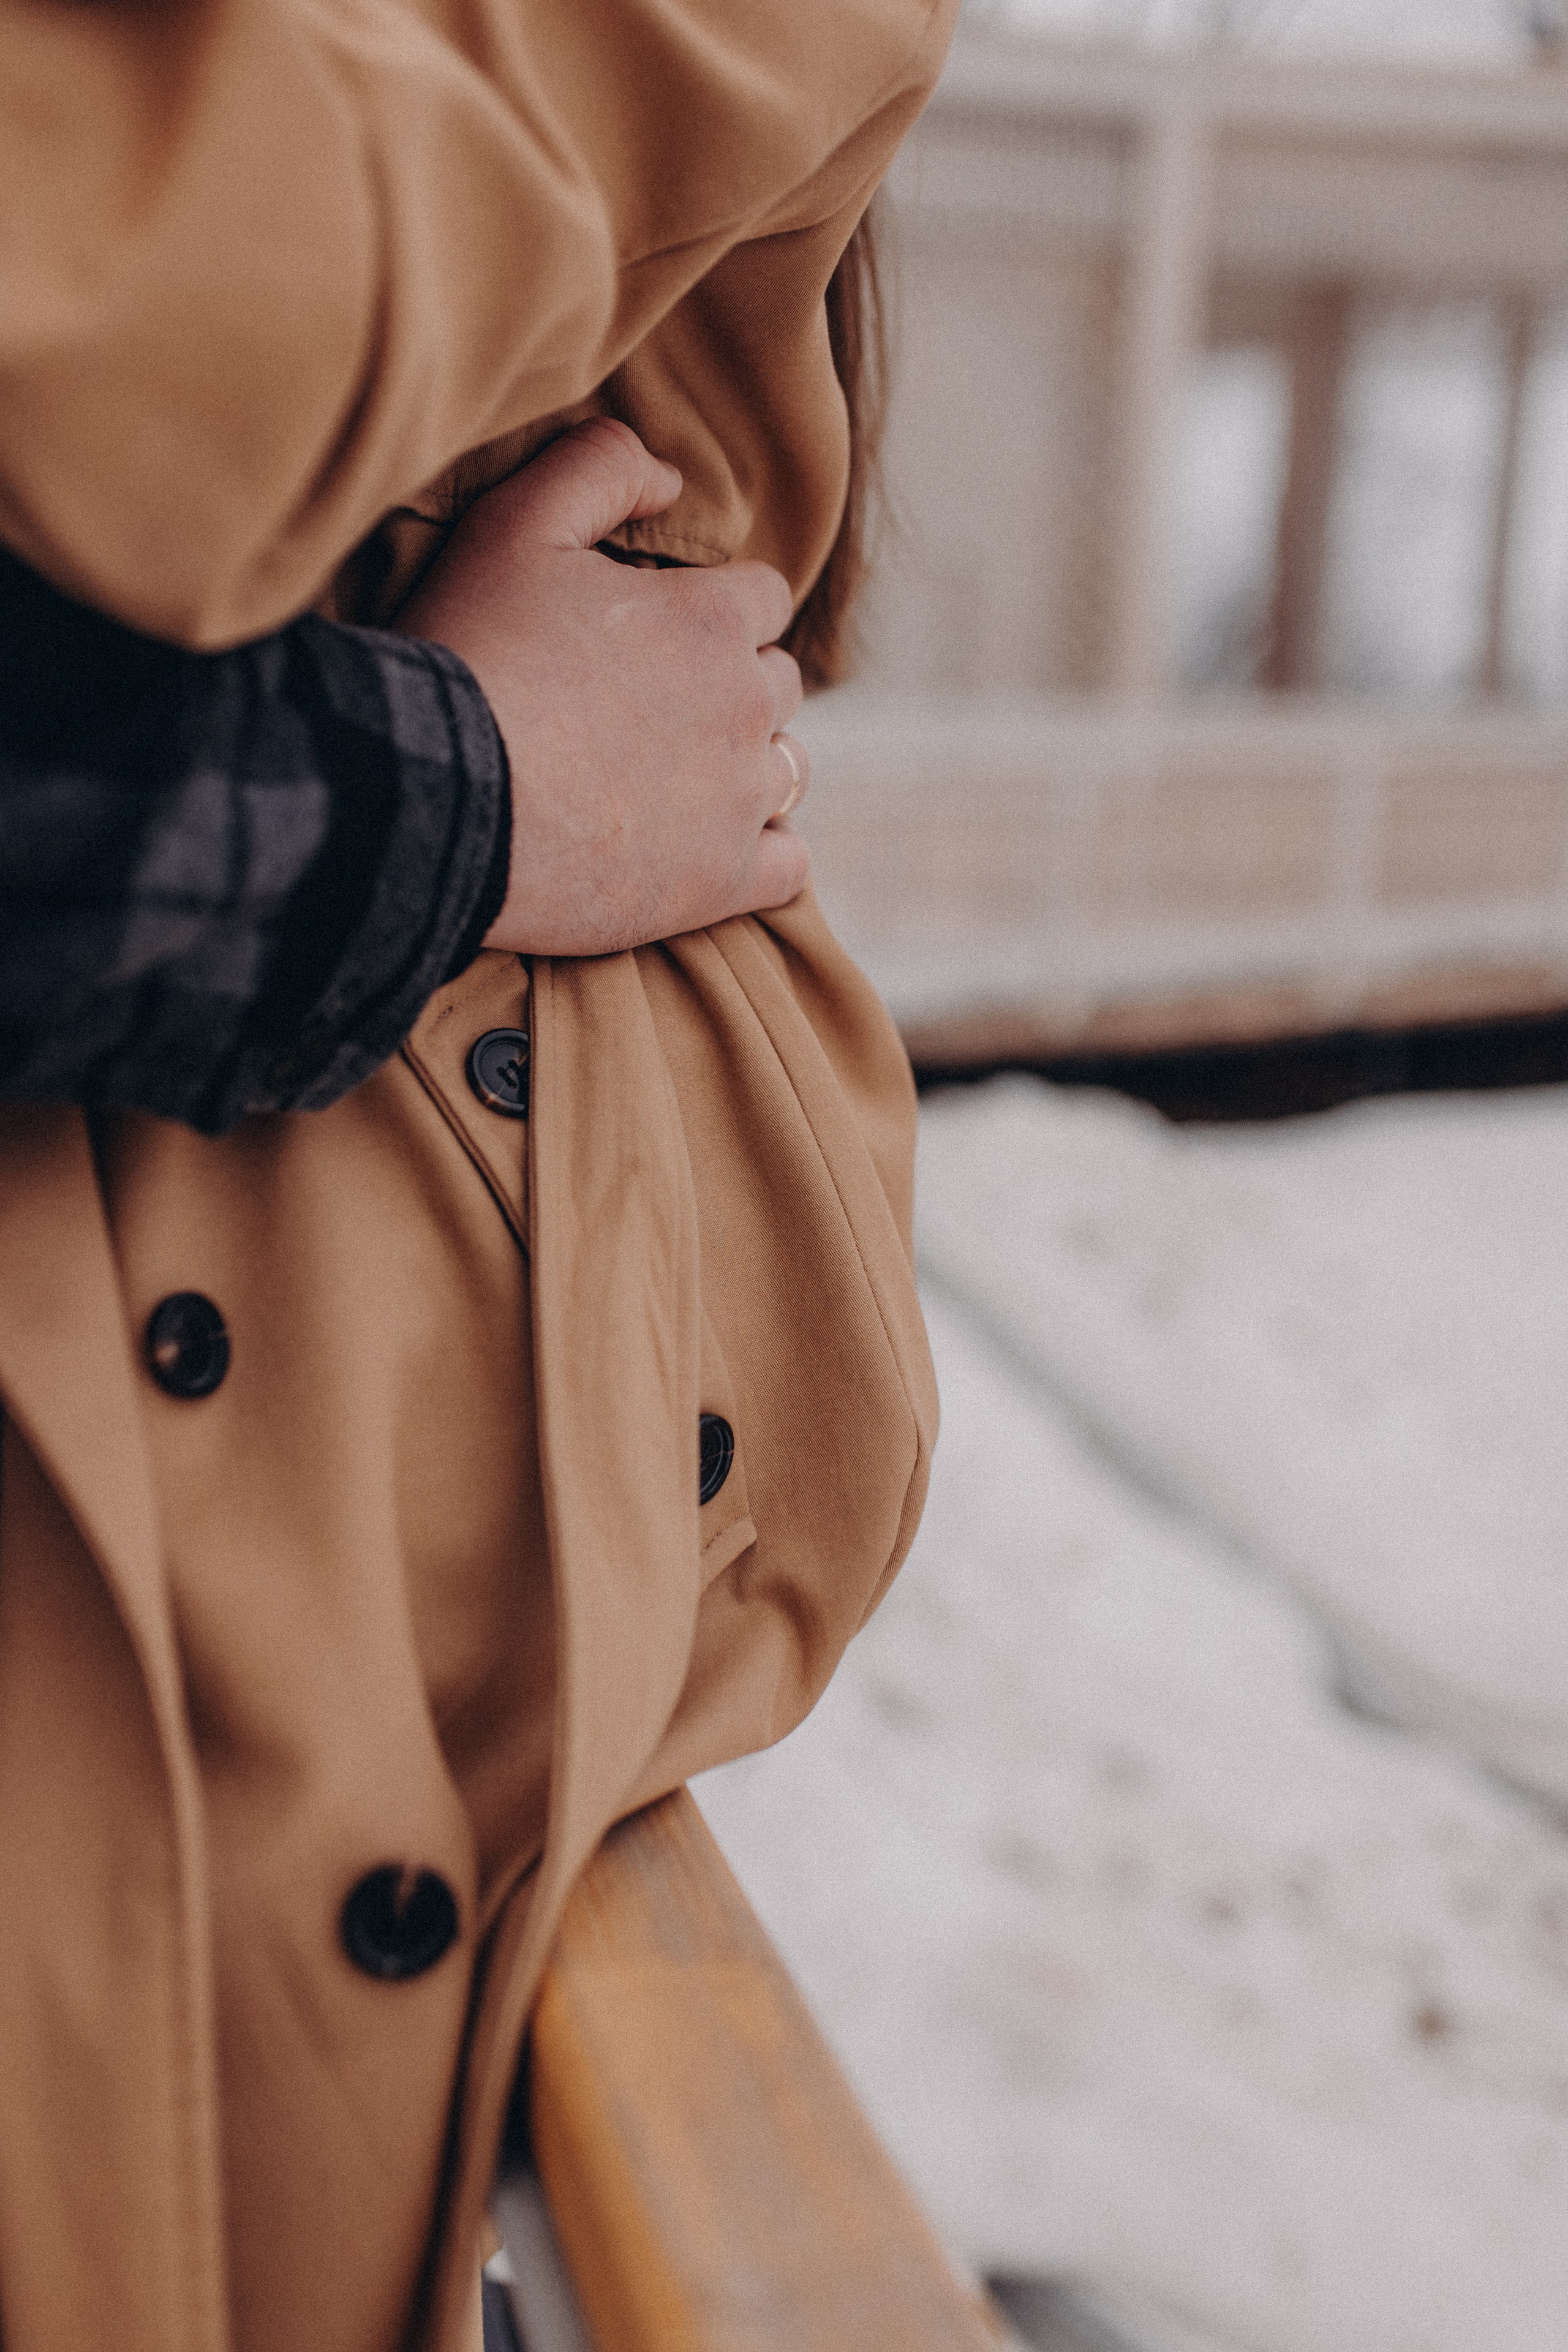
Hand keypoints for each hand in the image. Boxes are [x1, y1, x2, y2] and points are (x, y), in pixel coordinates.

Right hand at [397, 417, 810, 955]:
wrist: (436, 796)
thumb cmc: (469, 656)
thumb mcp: (515, 524)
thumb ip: (599, 470)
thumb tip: (670, 477)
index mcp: (713, 618)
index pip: (762, 600)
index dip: (711, 614)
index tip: (656, 641)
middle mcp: (747, 705)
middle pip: (776, 685)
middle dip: (728, 689)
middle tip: (647, 714)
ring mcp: (739, 799)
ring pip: (786, 771)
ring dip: (745, 768)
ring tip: (670, 783)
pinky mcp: (720, 881)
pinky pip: (788, 864)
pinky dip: (760, 855)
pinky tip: (704, 851)